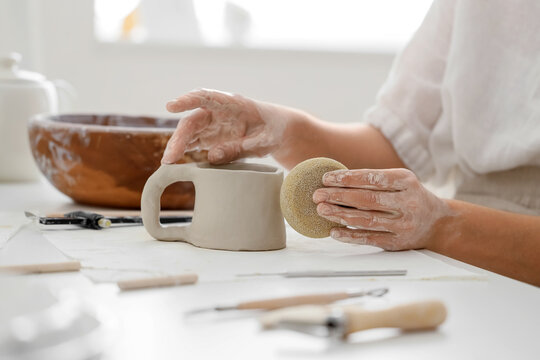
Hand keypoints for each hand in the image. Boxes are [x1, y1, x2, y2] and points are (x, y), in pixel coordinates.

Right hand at [162, 89, 287, 163]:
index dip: (187, 100)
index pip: (206, 97)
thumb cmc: (273, 130)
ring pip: (189, 132)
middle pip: (193, 121)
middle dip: (179, 137)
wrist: (279, 132)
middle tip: (170, 158)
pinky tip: (174, 162)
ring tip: (168, 163)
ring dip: (177, 146)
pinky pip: (194, 142)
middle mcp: (218, 111)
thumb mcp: (262, 141)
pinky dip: (183, 151)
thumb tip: (212, 156)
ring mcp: (213, 124)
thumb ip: (239, 148)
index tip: (171, 106)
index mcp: (232, 103)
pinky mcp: (212, 137)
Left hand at [313, 168, 452, 250]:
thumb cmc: (410, 197)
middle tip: (318, 194)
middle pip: (367, 199)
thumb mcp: (400, 181)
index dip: (347, 178)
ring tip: (322, 210)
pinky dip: (350, 235)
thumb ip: (374, 180)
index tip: (327, 178)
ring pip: (367, 220)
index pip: (373, 178)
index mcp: (406, 182)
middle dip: (339, 196)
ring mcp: (404, 225)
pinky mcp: (398, 243)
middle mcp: (407, 203)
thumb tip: (335, 180)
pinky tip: (334, 231)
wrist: (438, 223)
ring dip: (340, 215)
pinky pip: (370, 239)